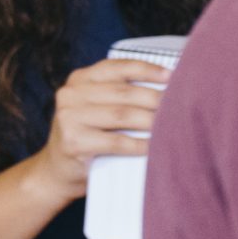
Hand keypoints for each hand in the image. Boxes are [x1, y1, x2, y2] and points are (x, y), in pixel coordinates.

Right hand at [32, 57, 169, 199]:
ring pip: (122, 115)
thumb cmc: (89, 137)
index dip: (147, 70)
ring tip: (173, 124)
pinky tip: (155, 146)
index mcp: (79, 79)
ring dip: (152, 121)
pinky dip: (140, 144)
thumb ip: (120, 95)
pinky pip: (117, 141)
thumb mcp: (96, 108)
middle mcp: (71, 94)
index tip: (171, 76)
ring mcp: (69, 117)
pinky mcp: (73, 142)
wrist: (57, 171)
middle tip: (181, 105)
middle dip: (156, 99)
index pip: (117, 67)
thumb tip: (167, 89)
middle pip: (124, 93)